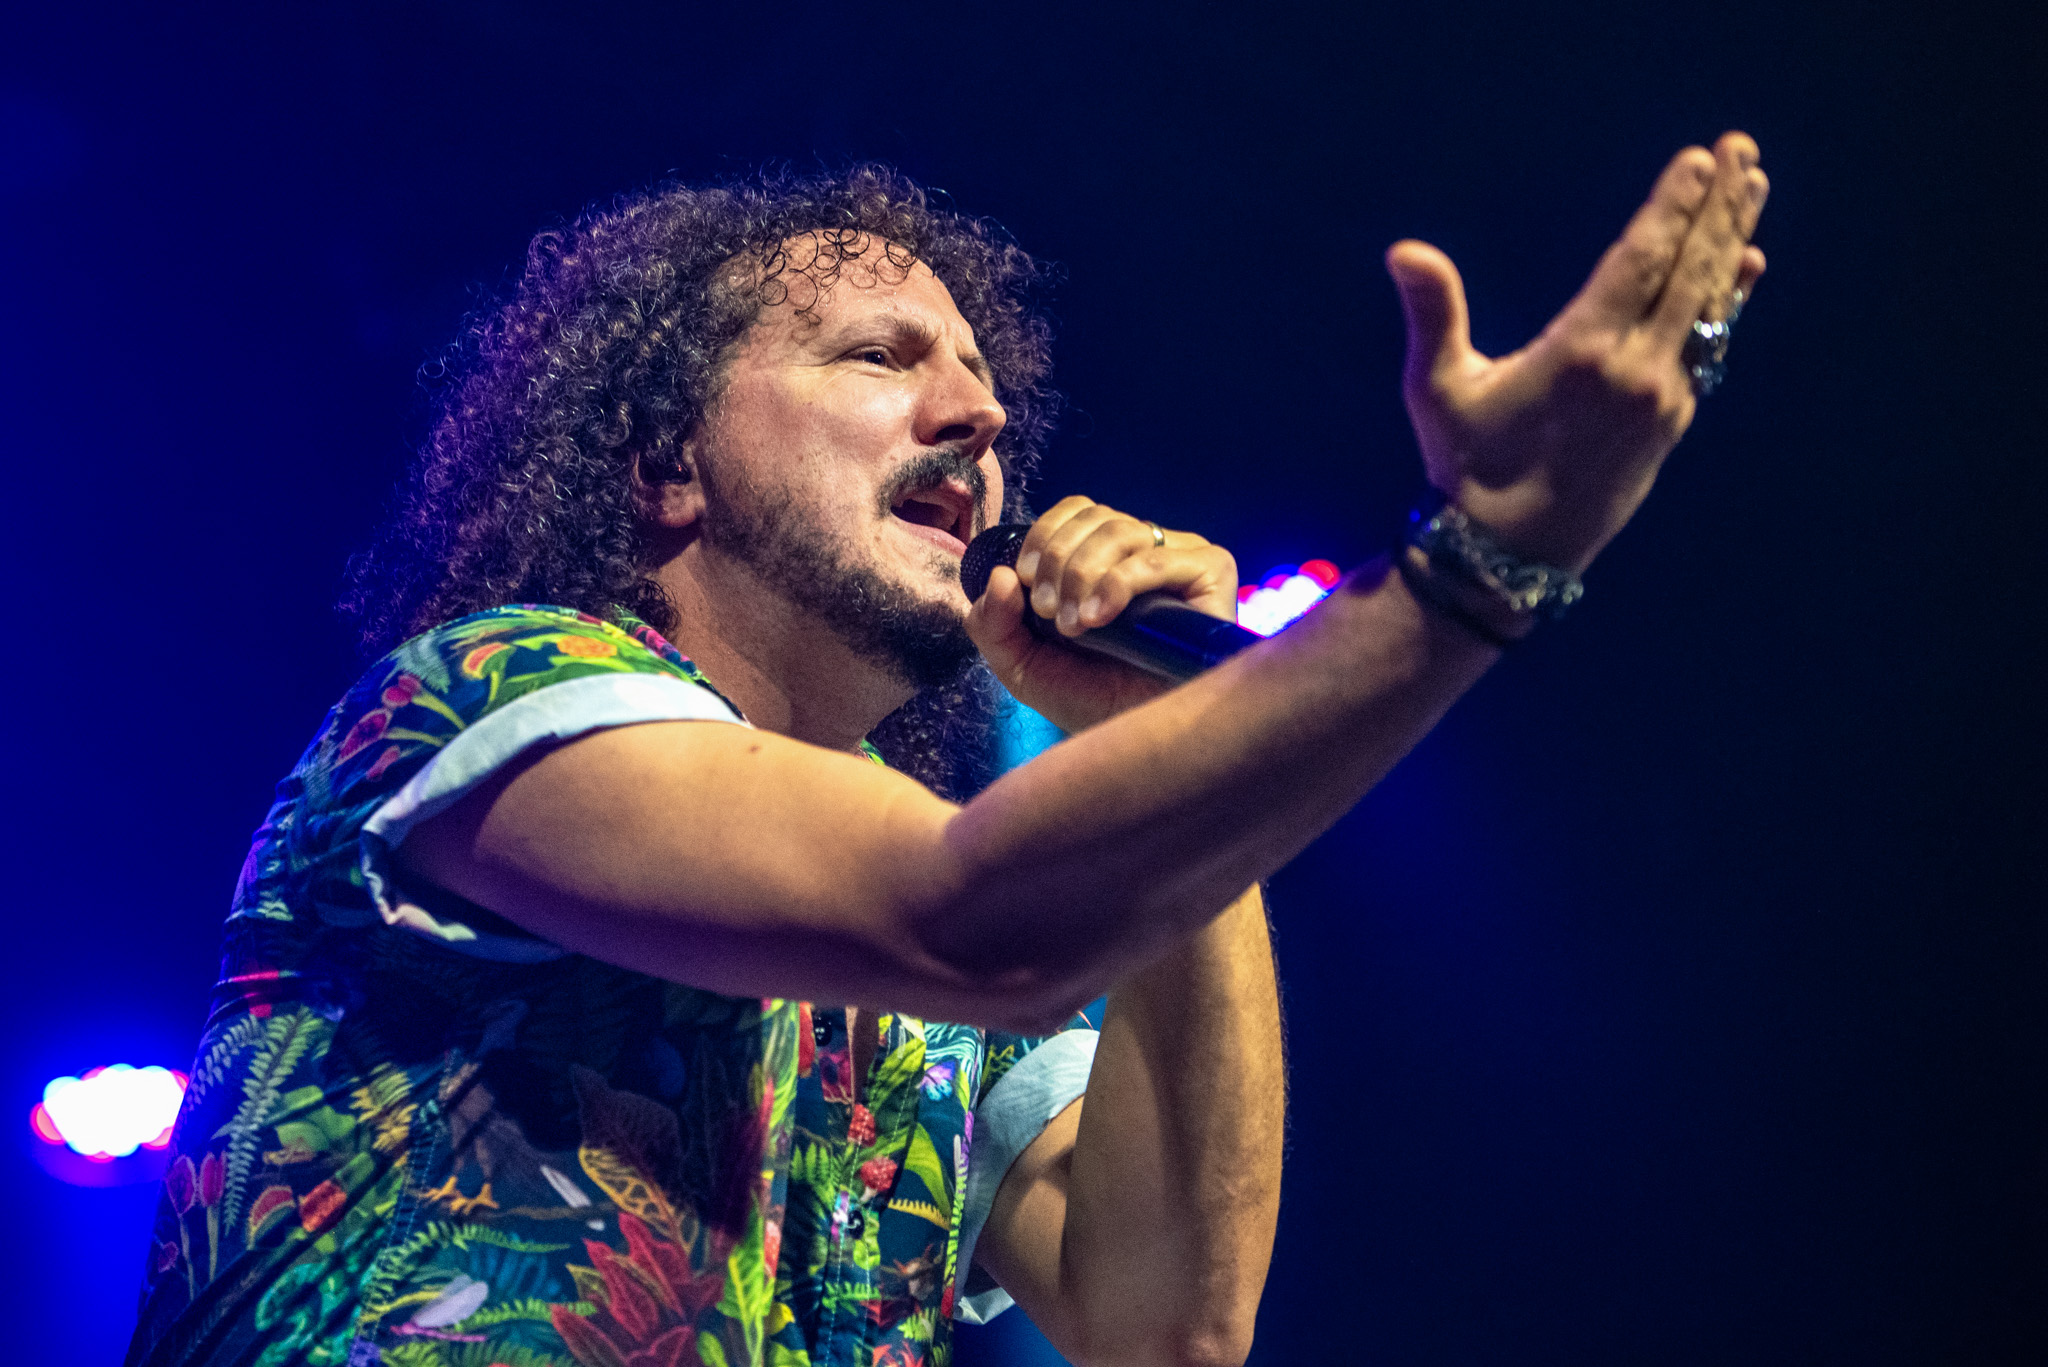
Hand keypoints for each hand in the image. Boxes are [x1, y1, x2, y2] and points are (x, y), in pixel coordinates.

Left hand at [966, 497, 1239, 733]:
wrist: (1138, 743)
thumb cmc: (1090, 702)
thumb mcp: (1021, 665)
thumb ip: (993, 623)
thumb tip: (1000, 574)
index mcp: (1109, 559)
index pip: (1078, 511)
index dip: (1044, 535)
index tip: (1024, 581)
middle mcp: (1149, 551)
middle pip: (1096, 518)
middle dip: (1057, 561)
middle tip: (1047, 612)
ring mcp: (1183, 560)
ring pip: (1122, 531)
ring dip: (1082, 574)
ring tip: (1073, 625)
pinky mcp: (1211, 575)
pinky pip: (1157, 559)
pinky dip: (1116, 584)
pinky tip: (1098, 619)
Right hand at [1387, 131, 1769, 568]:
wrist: (1505, 555)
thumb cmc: (1464, 466)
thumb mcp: (1438, 388)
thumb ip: (1433, 313)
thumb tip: (1405, 251)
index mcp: (1582, 352)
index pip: (1642, 261)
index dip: (1673, 206)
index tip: (1697, 160)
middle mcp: (1635, 371)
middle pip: (1690, 271)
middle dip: (1717, 207)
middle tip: (1739, 150)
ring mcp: (1661, 399)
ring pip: (1709, 305)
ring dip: (1730, 241)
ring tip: (1749, 188)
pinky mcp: (1670, 423)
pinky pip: (1710, 345)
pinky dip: (1728, 301)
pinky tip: (1742, 267)